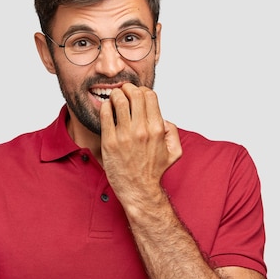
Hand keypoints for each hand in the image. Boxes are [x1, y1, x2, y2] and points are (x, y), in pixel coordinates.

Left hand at [99, 84, 181, 207]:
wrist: (138, 190)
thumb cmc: (154, 171)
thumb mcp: (174, 152)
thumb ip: (172, 131)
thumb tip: (163, 118)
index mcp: (157, 129)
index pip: (150, 95)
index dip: (142, 90)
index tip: (137, 94)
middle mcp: (141, 130)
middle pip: (134, 94)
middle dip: (128, 88)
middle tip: (124, 91)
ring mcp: (125, 136)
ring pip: (119, 100)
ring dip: (116, 94)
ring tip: (114, 98)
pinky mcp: (110, 142)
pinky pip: (105, 114)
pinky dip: (105, 106)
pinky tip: (107, 109)